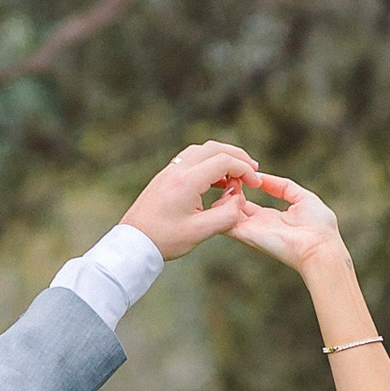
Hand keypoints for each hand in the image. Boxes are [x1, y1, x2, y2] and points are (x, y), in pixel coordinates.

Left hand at [121, 138, 261, 259]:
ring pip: (202, 150)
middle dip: (237, 157)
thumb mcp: (201, 232)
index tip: (256, 183)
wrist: (133, 243)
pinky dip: (208, 163)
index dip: (245, 169)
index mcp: (187, 181)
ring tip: (237, 176)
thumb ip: (227, 214)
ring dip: (222, 157)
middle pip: (214, 148)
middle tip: (253, 171)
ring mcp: (169, 171)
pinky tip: (216, 181)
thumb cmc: (164, 240)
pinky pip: (191, 159)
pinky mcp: (165, 177)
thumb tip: (239, 199)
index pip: (223, 161)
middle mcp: (177, 170)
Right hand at [225, 173, 344, 270]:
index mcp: (271, 217)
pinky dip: (221, 209)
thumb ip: (283, 186)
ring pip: (225, 215)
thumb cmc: (319, 227)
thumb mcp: (303, 197)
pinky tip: (225, 193)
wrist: (321, 247)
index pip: (245, 203)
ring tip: (224, 181)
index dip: (239, 189)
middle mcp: (258, 225)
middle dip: (227, 191)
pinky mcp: (247, 235)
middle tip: (225, 176)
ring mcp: (251, 230)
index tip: (235, 175)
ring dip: (222, 198)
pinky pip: (225, 223)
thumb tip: (262, 176)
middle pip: (232, 208)